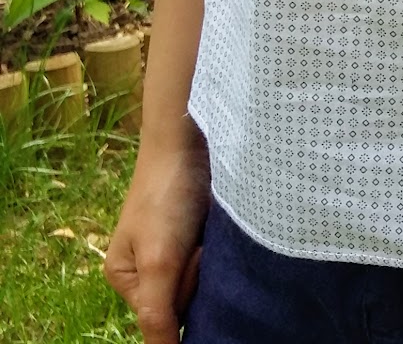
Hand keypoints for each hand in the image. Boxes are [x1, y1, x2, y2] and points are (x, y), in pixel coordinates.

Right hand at [103, 138, 211, 343]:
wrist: (191, 135)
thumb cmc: (167, 195)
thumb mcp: (157, 259)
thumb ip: (157, 312)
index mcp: (127, 277)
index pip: (162, 318)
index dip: (184, 294)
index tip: (190, 259)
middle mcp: (151, 266)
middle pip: (186, 300)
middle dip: (201, 276)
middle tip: (202, 240)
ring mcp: (179, 246)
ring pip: (206, 279)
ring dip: (215, 260)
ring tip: (212, 230)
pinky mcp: (204, 228)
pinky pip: (218, 256)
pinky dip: (223, 246)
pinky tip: (223, 228)